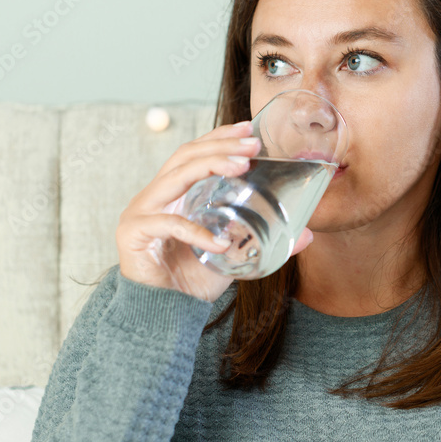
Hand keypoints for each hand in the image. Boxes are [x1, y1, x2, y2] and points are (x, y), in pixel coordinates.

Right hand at [115, 120, 313, 301]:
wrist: (162, 314)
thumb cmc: (192, 280)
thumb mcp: (234, 256)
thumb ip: (264, 242)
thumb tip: (308, 236)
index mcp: (173, 194)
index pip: (194, 153)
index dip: (219, 136)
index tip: (248, 128)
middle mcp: (154, 196)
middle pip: (186, 156)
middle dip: (220, 145)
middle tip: (252, 144)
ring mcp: (140, 212)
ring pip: (176, 177)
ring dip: (210, 166)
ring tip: (241, 166)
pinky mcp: (132, 233)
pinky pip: (168, 224)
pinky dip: (196, 231)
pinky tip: (220, 241)